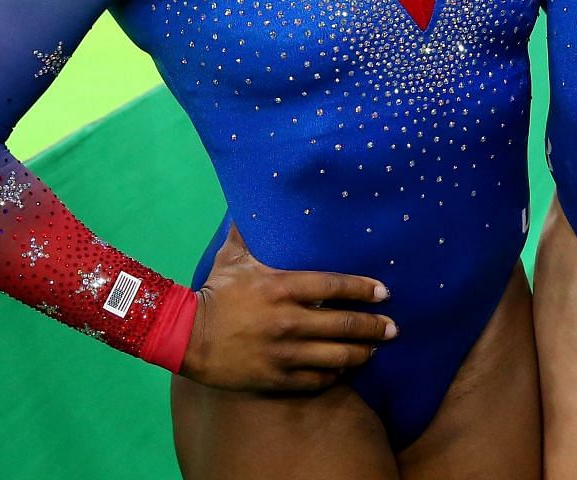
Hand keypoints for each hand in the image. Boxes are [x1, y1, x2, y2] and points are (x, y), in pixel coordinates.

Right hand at [180, 224, 396, 392]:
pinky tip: (344, 367)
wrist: (183, 336)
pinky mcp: (276, 378)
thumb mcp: (233, 257)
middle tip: (393, 328)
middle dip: (375, 327)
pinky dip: (335, 374)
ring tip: (374, 349)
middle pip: (345, 325)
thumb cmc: (214, 293)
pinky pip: (317, 380)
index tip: (384, 292)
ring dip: (362, 353)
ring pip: (337, 356)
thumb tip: (258, 197)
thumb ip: (250, 229)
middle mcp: (289, 321)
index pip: (337, 286)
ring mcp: (284, 353)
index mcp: (282, 287)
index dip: (365, 290)